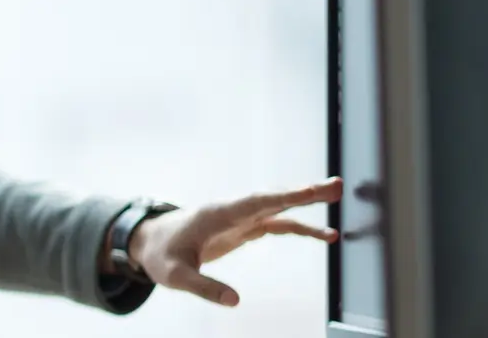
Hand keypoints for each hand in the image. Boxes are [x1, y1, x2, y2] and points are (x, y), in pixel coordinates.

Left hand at [127, 178, 343, 306]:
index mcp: (216, 215)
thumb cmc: (160, 256)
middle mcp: (232, 211)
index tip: (308, 190)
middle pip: (272, 198)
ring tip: (338, 196)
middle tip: (337, 186)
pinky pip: (277, 224)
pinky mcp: (244, 228)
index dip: (282, 197)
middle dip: (303, 192)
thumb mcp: (175, 275)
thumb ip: (203, 287)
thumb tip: (235, 300)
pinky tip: (325, 235)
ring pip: (278, 207)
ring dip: (306, 202)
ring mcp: (239, 218)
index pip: (254, 203)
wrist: (149, 243)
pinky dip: (300, 227)